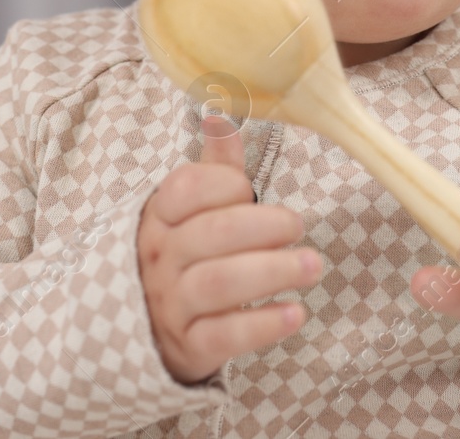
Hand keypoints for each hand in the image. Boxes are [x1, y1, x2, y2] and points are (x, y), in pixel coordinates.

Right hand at [137, 114, 323, 383]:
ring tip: (312, 266)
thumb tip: (221, 111)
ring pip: (219, 284)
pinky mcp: (190, 347)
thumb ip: (213, 167)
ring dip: (271, 272)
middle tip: (298, 226)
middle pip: (210, 235)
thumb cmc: (186, 255)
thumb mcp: (191, 210)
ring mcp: (172, 305)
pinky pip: (224, 335)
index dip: (223, 183)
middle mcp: (161, 258)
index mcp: (160, 216)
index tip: (249, 189)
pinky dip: (262, 324)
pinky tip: (295, 313)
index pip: (184, 190)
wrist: (147, 330)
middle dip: (262, 226)